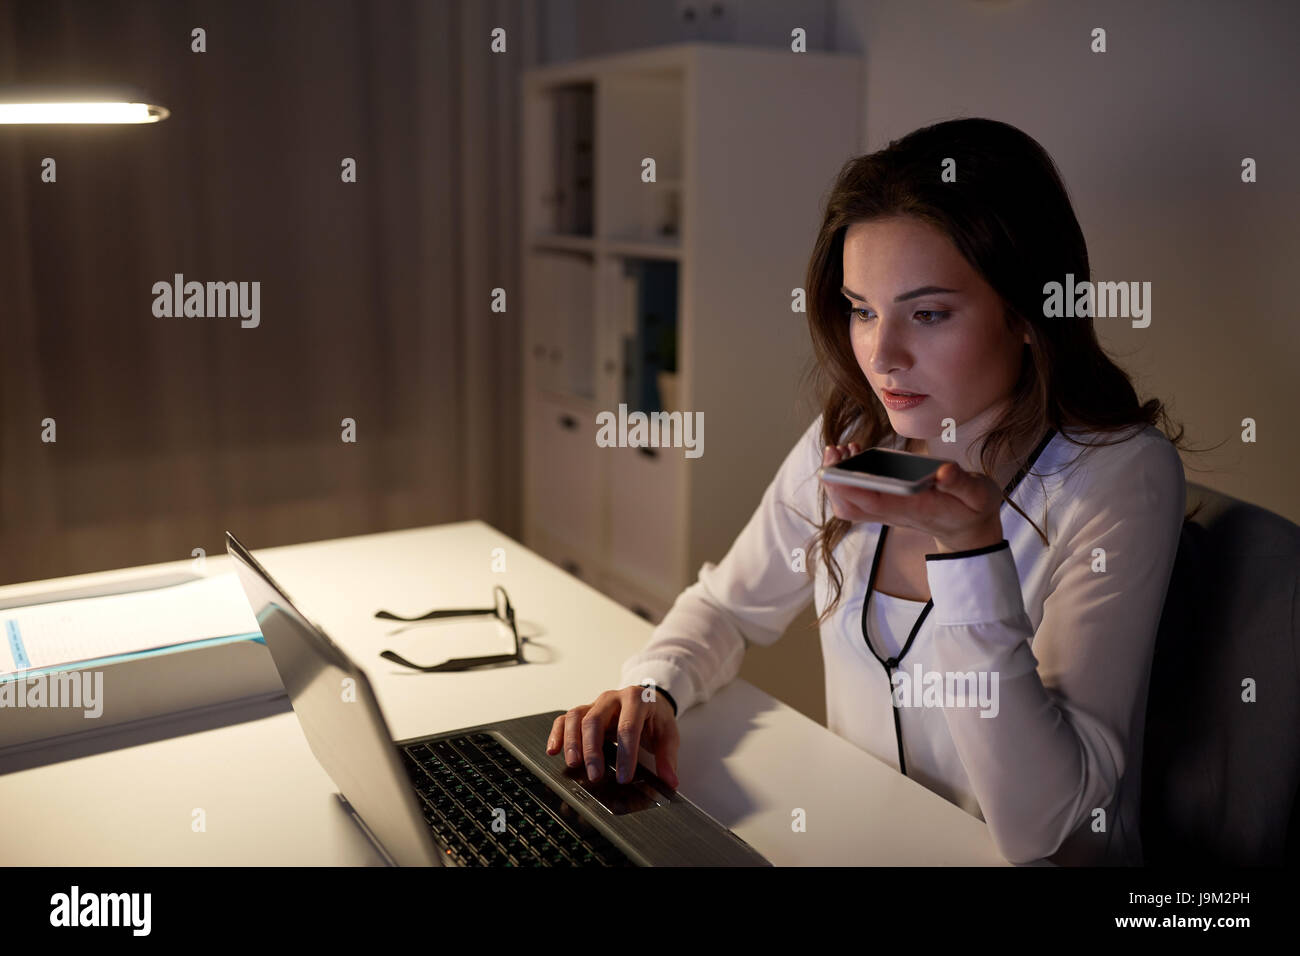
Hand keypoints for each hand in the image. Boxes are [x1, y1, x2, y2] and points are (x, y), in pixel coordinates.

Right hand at [546, 686, 679, 788]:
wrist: (648, 700)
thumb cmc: (655, 717)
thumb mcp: (668, 733)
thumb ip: (668, 758)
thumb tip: (670, 781)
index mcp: (636, 700)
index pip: (627, 727)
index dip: (625, 754)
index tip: (624, 777)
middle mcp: (612, 698)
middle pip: (595, 720)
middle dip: (593, 750)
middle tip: (595, 776)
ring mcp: (595, 703)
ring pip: (577, 717)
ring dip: (573, 742)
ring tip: (574, 765)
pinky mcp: (584, 711)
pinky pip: (565, 719)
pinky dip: (557, 734)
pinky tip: (553, 750)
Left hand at [821, 442, 1005, 551]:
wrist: (969, 531)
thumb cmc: (973, 509)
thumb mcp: (978, 494)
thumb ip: (962, 483)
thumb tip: (944, 471)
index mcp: (916, 508)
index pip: (876, 502)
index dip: (852, 487)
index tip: (835, 469)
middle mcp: (895, 513)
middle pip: (851, 507)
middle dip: (834, 482)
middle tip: (835, 451)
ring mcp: (887, 512)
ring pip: (848, 506)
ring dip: (836, 481)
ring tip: (840, 450)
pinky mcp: (885, 507)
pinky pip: (855, 499)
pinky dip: (845, 480)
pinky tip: (852, 456)